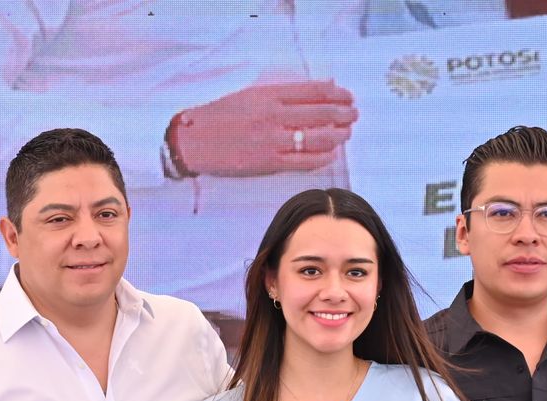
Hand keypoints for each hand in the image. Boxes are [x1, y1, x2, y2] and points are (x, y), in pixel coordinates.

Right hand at [174, 81, 356, 177]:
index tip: (346, 96)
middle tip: (353, 115)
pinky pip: (304, 161)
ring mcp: (272, 141)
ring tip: (346, 134)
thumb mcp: (249, 94)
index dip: (336, 93)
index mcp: (269, 95)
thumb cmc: (219, 116)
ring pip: (317, 137)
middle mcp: (273, 116)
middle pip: (321, 113)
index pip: (314, 91)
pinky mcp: (268, 163)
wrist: (193, 141)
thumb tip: (313, 93)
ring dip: (337, 135)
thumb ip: (279, 95)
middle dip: (343, 114)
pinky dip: (322, 157)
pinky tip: (330, 154)